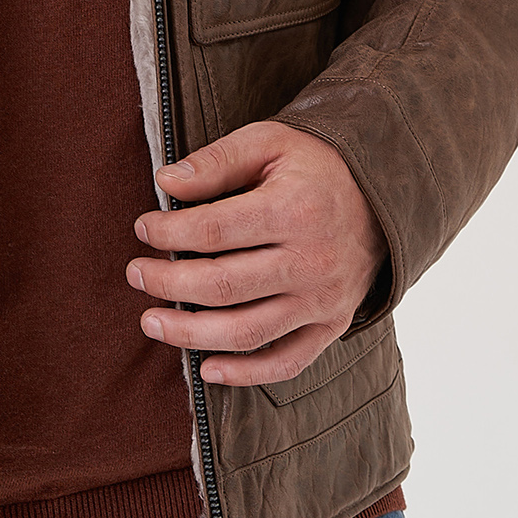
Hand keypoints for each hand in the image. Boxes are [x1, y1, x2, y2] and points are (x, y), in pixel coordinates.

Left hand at [128, 122, 388, 388]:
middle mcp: (311, 260)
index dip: (168, 232)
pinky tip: (206, 368)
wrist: (383, 195)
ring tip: (152, 322)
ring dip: (191, 334)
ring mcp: (323, 299)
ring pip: (246, 331)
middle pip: (222, 285)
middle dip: (167, 282)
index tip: (142, 227)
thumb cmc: (314, 165)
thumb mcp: (268, 143)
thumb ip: (216, 161)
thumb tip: (165, 181)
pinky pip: (286, 362)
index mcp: (294, 209)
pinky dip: (245, 374)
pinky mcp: (332, 324)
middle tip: (135, 274)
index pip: (214, 230)